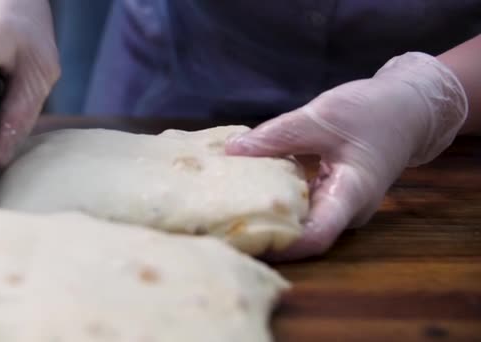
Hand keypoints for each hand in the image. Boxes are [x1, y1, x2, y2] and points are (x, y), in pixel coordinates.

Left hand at [226, 52, 467, 259]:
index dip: (282, 244)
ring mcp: (338, 205)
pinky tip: (248, 191)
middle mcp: (345, 210)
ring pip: (300, 222)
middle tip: (225, 226)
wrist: (407, 108)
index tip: (244, 238)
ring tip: (228, 212)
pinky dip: (277, 200)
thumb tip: (231, 151)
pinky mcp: (330, 196)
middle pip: (303, 235)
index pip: (316, 236)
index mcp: (351, 196)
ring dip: (268, 217)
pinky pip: (301, 206)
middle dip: (266, 232)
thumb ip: (276, 135)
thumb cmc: (373, 110)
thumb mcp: (322, 116)